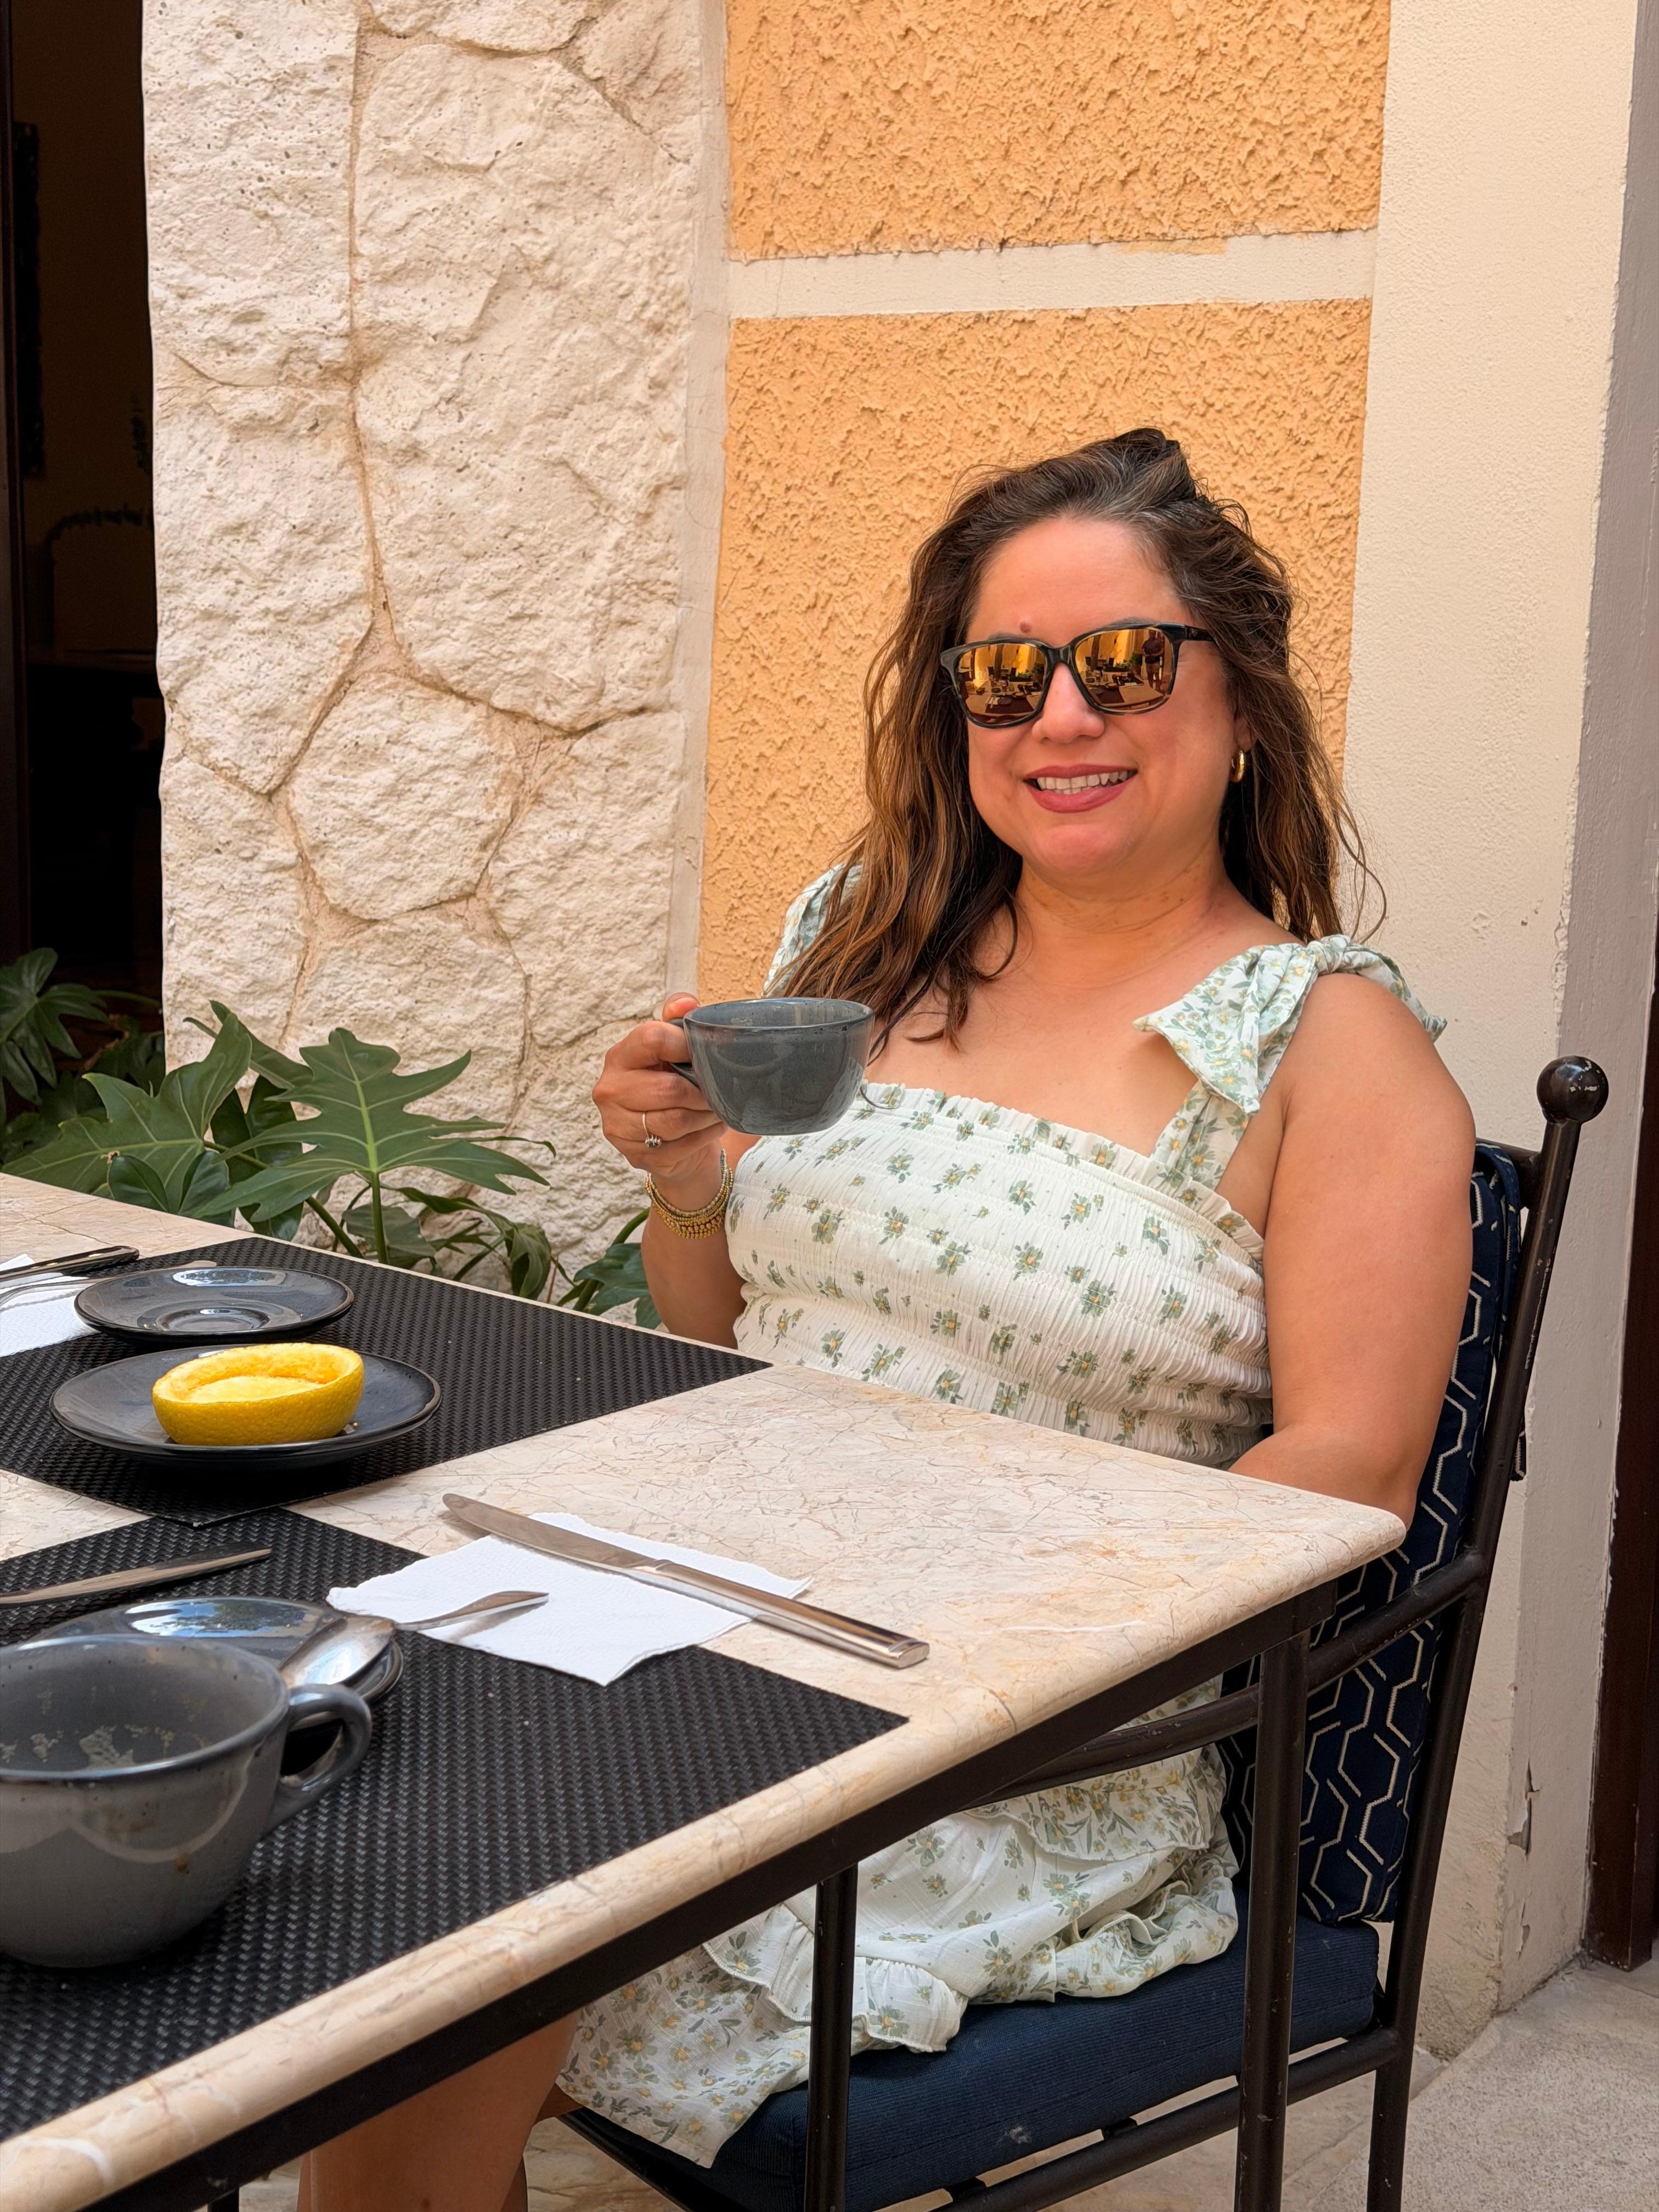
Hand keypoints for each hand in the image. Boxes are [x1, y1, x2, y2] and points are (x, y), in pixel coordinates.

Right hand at [593, 995, 729, 1198]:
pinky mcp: (634, 1154)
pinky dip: (703, 1136)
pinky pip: (680, 1145)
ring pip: (675, 1121)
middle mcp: (610, 1091)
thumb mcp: (674, 1049)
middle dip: (702, 1092)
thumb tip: (687, 1003)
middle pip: (668, 1089)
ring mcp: (618, 1126)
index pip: (651, 1039)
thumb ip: (677, 1019)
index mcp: (619, 1057)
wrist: (669, 1138)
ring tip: (717, 1109)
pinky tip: (709, 1127)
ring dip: (705, 1116)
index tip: (703, 1052)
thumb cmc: (671, 1084)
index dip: (685, 1044)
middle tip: (719, 1091)